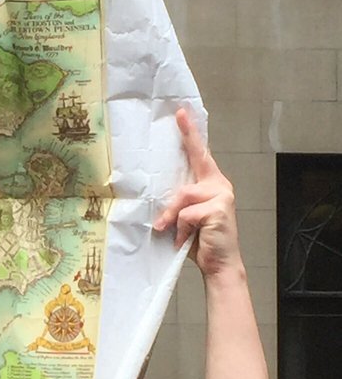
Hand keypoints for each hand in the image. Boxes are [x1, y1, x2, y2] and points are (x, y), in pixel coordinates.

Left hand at [153, 109, 242, 277]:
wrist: (219, 265)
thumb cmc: (201, 241)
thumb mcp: (184, 219)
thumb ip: (178, 203)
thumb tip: (157, 196)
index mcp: (211, 184)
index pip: (200, 155)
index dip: (191, 134)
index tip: (182, 114)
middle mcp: (219, 184)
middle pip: (195, 161)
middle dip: (188, 137)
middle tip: (179, 114)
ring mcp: (222, 194)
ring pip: (183, 195)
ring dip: (172, 216)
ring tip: (170, 231)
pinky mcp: (218, 208)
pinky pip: (187, 213)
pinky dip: (181, 229)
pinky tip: (185, 240)